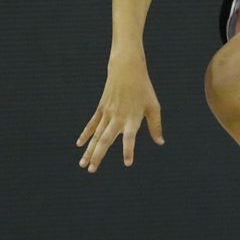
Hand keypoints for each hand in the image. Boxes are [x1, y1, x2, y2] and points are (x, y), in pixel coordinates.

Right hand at [76, 55, 163, 172]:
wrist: (127, 69)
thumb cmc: (144, 89)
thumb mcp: (154, 107)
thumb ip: (155, 126)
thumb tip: (160, 143)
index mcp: (133, 118)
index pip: (130, 137)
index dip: (129, 150)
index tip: (127, 163)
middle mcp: (118, 117)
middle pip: (106, 140)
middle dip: (98, 156)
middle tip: (92, 170)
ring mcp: (107, 113)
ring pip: (96, 135)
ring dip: (89, 150)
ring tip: (83, 164)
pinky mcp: (101, 108)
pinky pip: (92, 124)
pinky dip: (85, 135)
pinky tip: (79, 145)